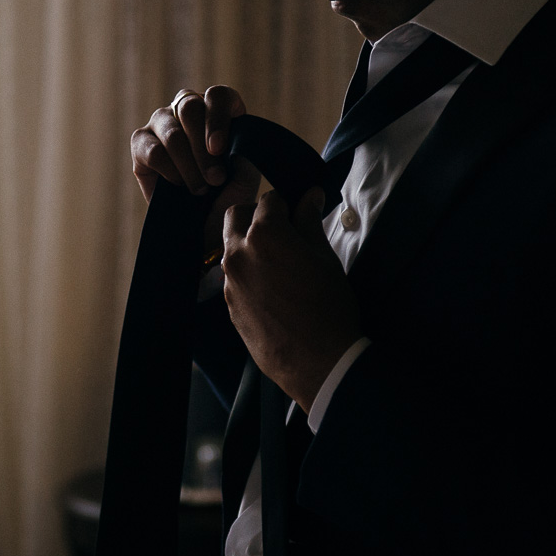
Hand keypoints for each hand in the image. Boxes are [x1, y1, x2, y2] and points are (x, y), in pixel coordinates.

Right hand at [129, 86, 259, 254]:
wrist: (206, 224)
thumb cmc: (228, 194)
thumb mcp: (245, 174)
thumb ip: (241, 153)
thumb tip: (227, 143)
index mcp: (217, 109)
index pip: (217, 96)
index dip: (218, 118)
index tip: (220, 149)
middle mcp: (187, 109)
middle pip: (190, 109)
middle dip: (203, 149)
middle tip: (215, 179)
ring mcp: (162, 123)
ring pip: (172, 132)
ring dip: (189, 165)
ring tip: (200, 189)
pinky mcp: (140, 142)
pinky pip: (153, 151)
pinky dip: (170, 171)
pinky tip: (179, 185)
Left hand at [222, 186, 361, 412]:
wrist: (317, 361)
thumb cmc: (328, 305)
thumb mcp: (324, 257)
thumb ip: (310, 221)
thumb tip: (310, 195)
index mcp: (264, 234)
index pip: (268, 199)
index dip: (285, 204)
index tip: (297, 214)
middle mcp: (238, 253)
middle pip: (236, 216)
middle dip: (255, 215)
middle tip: (280, 231)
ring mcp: (229, 281)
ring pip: (231, 248)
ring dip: (248, 245)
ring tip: (277, 263)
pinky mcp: (228, 305)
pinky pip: (233, 277)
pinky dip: (247, 273)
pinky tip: (271, 290)